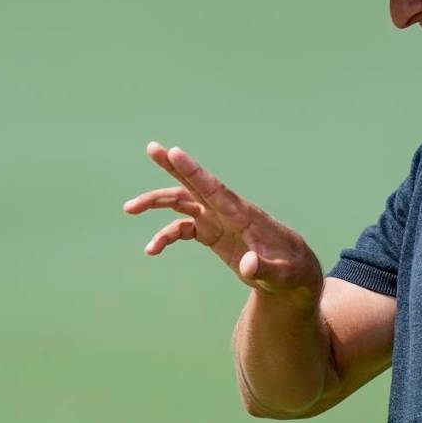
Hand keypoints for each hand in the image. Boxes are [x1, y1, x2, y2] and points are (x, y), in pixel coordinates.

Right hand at [124, 142, 322, 299]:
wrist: (292, 273)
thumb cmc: (290, 270)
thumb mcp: (282, 275)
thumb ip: (265, 269)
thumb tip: (247, 265)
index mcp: (242, 214)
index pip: (214, 188)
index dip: (193, 171)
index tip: (174, 152)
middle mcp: (226, 211)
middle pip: (194, 184)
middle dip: (172, 166)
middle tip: (151, 148)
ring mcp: (217, 219)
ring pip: (182, 202)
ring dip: (156, 202)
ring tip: (129, 208)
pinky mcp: (212, 232)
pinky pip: (182, 228)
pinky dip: (165, 236)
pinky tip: (152, 250)